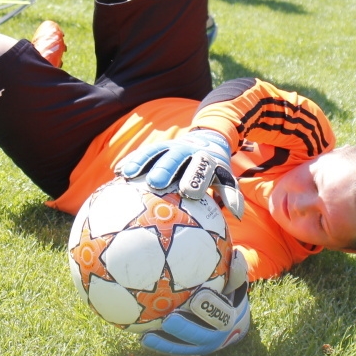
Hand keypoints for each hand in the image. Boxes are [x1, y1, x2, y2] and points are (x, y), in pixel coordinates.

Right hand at [117, 129, 242, 217]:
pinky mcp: (159, 147)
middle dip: (167, 169)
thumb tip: (237, 216)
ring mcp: (172, 147)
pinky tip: (118, 172)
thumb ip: (229, 194)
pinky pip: (144, 152)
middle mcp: (188, 151)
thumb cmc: (214, 171)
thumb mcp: (225, 178)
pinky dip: (132, 160)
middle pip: (176, 157)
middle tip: (155, 183)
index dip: (195, 179)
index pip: (202, 168)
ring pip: (156, 152)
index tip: (188, 193)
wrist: (207, 139)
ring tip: (128, 175)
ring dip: (142, 162)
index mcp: (207, 160)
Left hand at [141, 250, 249, 355]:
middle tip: (169, 319)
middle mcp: (217, 336)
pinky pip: (174, 349)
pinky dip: (160, 345)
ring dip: (167, 342)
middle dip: (186, 329)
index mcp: (230, 318)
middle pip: (202, 336)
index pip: (223, 315)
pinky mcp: (189, 349)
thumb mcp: (233, 279)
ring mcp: (202, 346)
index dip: (211, 308)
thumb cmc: (227, 289)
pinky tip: (142, 337)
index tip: (197, 297)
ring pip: (185, 347)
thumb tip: (236, 255)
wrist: (230, 315)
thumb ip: (236, 268)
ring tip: (148, 336)